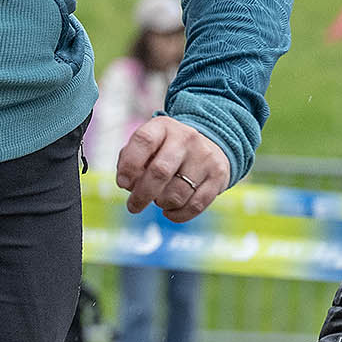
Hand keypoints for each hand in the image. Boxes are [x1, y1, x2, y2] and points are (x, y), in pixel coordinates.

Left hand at [116, 116, 230, 222]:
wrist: (208, 146)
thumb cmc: (164, 151)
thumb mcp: (146, 147)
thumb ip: (130, 161)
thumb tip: (129, 184)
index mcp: (162, 127)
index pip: (143, 141)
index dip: (129, 165)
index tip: (123, 183)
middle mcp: (186, 138)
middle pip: (160, 172)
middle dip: (142, 195)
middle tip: (134, 206)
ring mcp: (205, 156)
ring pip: (176, 193)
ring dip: (161, 203)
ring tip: (158, 200)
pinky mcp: (219, 175)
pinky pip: (195, 205)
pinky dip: (178, 214)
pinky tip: (170, 210)